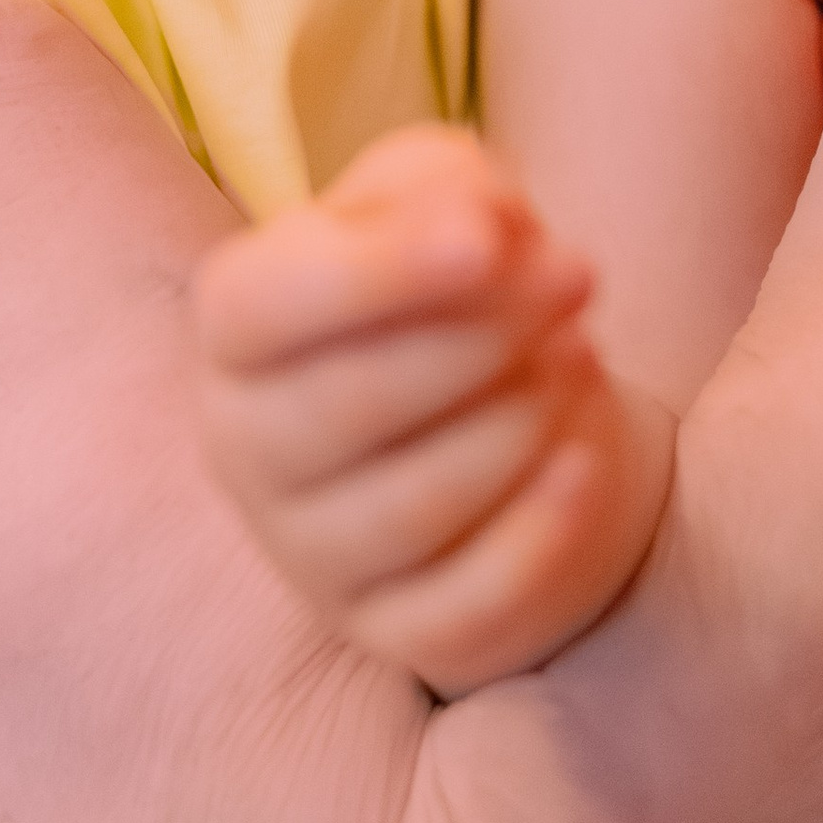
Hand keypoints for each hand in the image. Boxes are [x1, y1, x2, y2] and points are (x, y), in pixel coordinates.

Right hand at [193, 124, 674, 696]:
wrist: (534, 422)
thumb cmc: (468, 297)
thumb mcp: (452, 208)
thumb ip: (446, 189)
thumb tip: (480, 229)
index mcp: (237, 332)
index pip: (260, 306)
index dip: (374, 273)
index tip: (490, 238)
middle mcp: (248, 450)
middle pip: (344, 404)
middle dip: (478, 336)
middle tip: (576, 278)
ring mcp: (311, 556)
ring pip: (406, 506)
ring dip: (514, 421)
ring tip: (577, 356)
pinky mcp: (395, 633)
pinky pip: (462, 602)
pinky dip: (536, 532)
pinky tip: (585, 463)